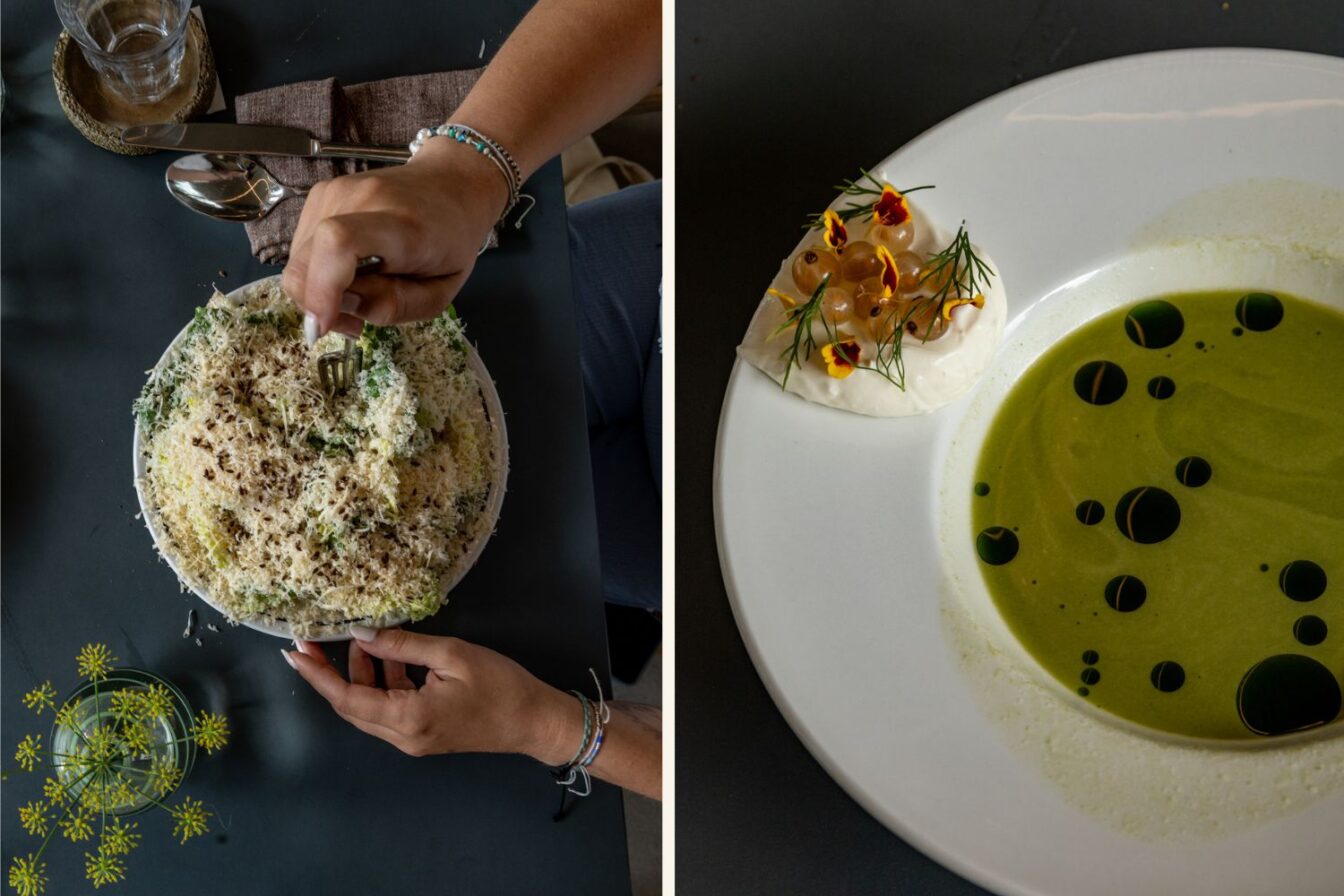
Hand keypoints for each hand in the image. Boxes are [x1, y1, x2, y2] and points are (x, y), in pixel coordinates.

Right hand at [281, 139, 508, 339]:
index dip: (321, 288)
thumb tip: (344, 306)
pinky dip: (317, 271)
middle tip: (352, 323)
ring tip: (357, 295)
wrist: (450, 185)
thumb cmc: (450, 243)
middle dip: (317, 306)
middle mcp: (361, 200)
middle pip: (306, 260)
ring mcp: (336, 192)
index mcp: (402, 226)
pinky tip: (348, 272)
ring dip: (317, 291)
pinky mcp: (321, 193)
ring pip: (298, 260)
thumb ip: (396, 305)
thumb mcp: (440, 291)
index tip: (324, 325)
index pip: (340, 243)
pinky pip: (302, 247)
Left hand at [283, 627, 575, 760]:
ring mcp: (413, 740)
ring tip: (366, 638)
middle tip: (316, 640)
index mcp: (408, 718)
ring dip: (361, 674)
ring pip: (370, 707)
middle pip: (351, 706)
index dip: (317, 675)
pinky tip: (392, 656)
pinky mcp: (424, 735)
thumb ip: (404, 646)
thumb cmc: (502, 687)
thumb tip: (363, 633)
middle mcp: (403, 737)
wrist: (535, 722)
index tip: (294, 652)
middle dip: (331, 673)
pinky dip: (383, 683)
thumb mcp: (452, 655)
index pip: (346, 698)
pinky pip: (390, 709)